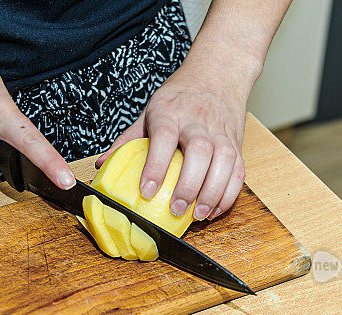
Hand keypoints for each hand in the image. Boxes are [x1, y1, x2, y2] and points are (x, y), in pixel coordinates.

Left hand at [97, 66, 248, 219]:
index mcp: (170, 111)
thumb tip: (103, 165)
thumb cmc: (180, 96)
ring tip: (198, 215)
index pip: (163, 137)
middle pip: (200, 151)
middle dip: (189, 184)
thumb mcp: (150, 110)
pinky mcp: (237, 144)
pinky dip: (229, 194)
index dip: (156, 165)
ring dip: (212, 192)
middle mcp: (198, 121)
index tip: (147, 191)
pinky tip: (214, 209)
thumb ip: (128, 139)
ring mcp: (221, 132)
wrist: (219, 73)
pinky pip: (238, 171)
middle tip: (175, 209)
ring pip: (225, 162)